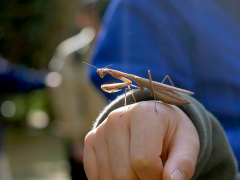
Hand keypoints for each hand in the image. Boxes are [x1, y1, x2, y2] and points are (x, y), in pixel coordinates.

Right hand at [84, 101, 199, 179]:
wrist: (152, 118)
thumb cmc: (171, 131)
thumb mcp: (187, 142)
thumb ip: (183, 162)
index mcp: (143, 114)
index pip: (143, 160)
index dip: (156, 177)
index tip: (165, 175)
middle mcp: (117, 118)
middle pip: (123, 172)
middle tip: (152, 174)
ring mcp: (101, 129)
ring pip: (109, 177)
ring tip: (140, 170)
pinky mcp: (91, 139)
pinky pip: (94, 174)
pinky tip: (125, 170)